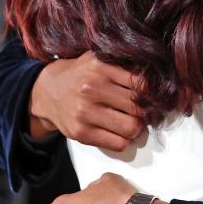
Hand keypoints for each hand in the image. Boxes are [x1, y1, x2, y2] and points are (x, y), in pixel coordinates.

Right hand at [29, 52, 144, 150]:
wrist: (47, 92)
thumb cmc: (80, 75)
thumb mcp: (97, 59)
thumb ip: (122, 64)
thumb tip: (156, 76)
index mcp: (100, 68)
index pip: (141, 84)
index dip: (152, 93)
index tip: (153, 96)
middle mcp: (93, 89)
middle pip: (139, 108)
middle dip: (146, 112)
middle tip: (145, 111)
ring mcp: (86, 113)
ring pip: (131, 128)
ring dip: (137, 128)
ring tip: (132, 121)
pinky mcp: (81, 133)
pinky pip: (118, 144)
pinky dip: (124, 140)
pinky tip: (119, 131)